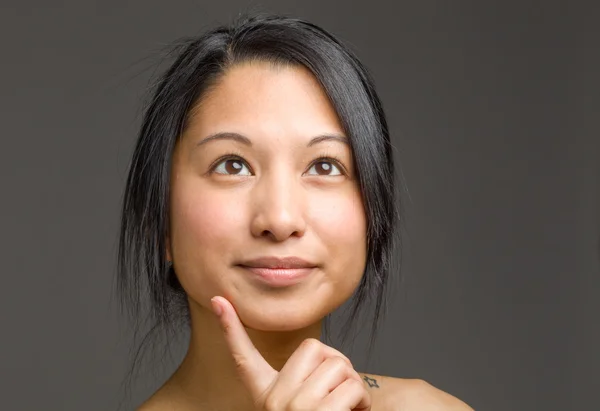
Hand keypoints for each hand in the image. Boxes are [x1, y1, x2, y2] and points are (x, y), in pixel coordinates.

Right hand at [210, 296, 370, 410]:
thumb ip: (305, 385)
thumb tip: (331, 361)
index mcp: (265, 396)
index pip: (242, 356)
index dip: (229, 327)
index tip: (217, 299)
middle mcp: (275, 401)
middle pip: (317, 349)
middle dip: (338, 364)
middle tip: (341, 388)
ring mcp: (295, 409)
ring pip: (339, 366)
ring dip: (355, 385)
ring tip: (351, 406)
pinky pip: (352, 387)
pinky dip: (364, 400)